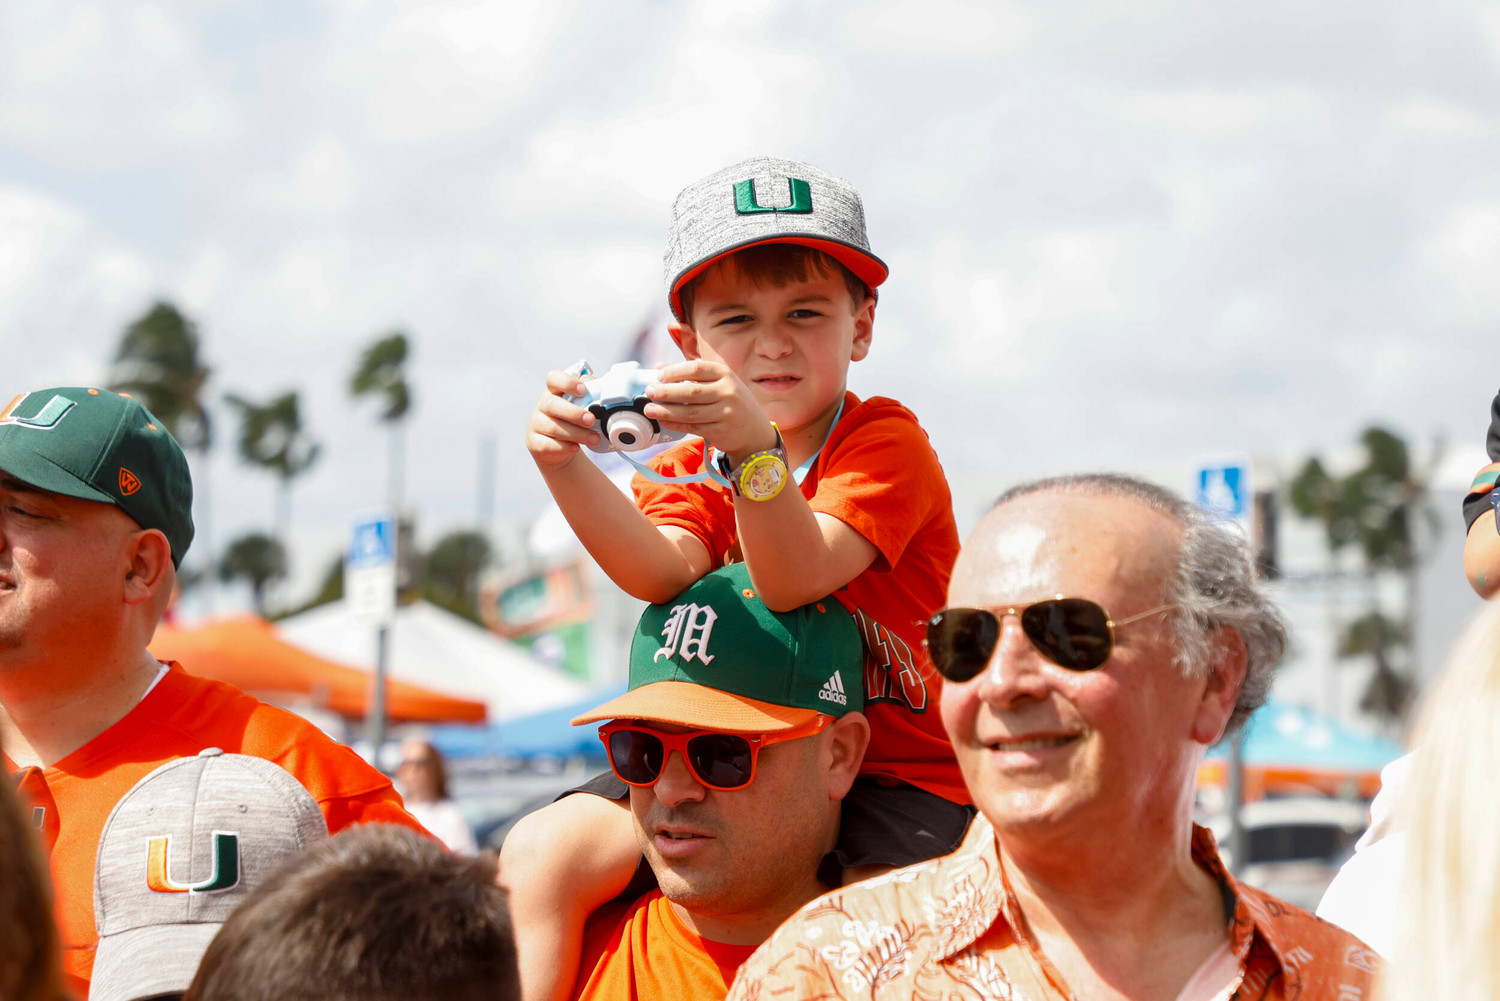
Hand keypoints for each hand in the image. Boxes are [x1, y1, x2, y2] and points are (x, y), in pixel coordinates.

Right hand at [525, 369, 601, 468]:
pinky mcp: (535, 442)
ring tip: (594, 438)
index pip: (553, 379)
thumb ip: (590, 393)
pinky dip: (564, 447)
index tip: (583, 390)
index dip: (567, 382)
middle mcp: (543, 405)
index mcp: (554, 391)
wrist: (559, 447)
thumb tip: (600, 387)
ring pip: (554, 428)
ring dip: (577, 434)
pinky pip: (548, 445)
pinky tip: (576, 447)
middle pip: (552, 404)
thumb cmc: (572, 421)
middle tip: (591, 420)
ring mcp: (536, 424)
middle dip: (574, 413)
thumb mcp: (581, 405)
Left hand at [644, 360, 778, 460]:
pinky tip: (664, 422)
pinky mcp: (721, 431)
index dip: (675, 372)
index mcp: (725, 374)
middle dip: (667, 392)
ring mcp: (726, 413)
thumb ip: (691, 374)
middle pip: (691, 392)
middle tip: (649, 392)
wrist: (754, 431)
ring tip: (649, 409)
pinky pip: (694, 427)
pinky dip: (676, 424)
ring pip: (691, 412)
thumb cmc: (730, 401)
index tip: (658, 375)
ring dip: (667, 411)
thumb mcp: (718, 382)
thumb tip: (658, 367)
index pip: (697, 369)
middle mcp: (728, 392)